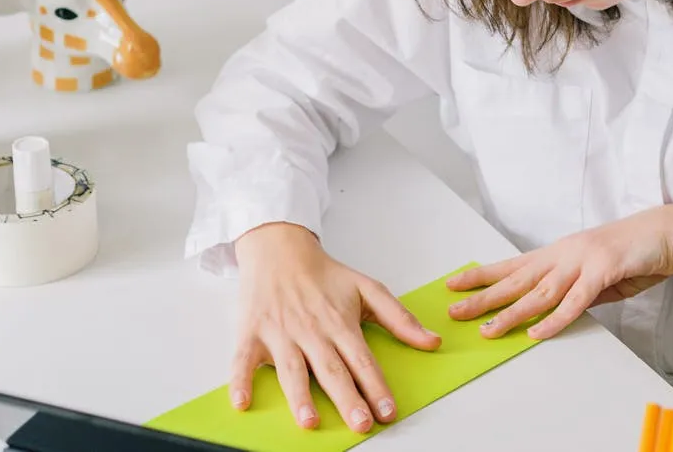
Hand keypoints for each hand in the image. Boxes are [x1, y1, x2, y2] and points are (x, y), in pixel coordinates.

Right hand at [229, 222, 441, 432]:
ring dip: (300, 397)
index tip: (388, 412)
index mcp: (340, 323)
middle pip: (331, 370)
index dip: (377, 387)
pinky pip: (243, 361)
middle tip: (361, 423)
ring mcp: (280, 334)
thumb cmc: (324, 274)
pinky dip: (240, 381)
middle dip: (347, 399)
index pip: (362, 360)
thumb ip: (400, 318)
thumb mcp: (368, 288)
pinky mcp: (252, 333)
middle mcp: (311, 331)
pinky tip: (242, 402)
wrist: (280, 248)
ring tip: (310, 422)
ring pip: (291, 370)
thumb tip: (432, 341)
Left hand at [446, 204, 672, 339]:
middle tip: (454, 309)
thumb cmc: (638, 252)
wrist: (672, 232)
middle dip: (483, 296)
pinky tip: (537, 332)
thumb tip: (560, 310)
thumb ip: (578, 291)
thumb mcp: (600, 274)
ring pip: (539, 293)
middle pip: (517, 279)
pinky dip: (555, 318)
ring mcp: (583, 261)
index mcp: (562, 253)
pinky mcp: (604, 271)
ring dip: (512, 313)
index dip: (483, 275)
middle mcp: (565, 254)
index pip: (514, 266)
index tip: (456, 283)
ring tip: (488, 330)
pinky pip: (575, 301)